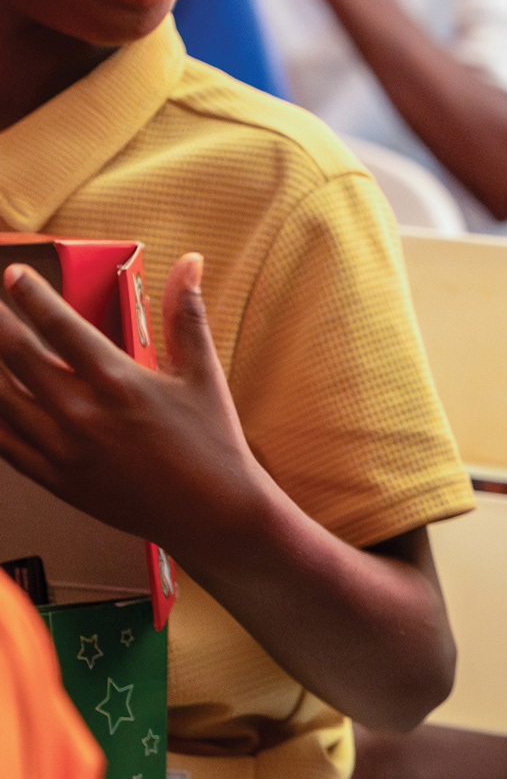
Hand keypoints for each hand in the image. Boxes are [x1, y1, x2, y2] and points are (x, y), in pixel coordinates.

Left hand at [0, 256, 276, 557]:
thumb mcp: (204, 374)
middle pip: (15, 355)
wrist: (214, 514)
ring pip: (0, 398)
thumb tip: (190, 265)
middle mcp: (84, 413)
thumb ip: (186, 314)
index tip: (14, 276)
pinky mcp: (56, 478)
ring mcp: (65, 448)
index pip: (59, 325)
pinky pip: (4, 443)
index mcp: (119, 382)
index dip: (30, 294)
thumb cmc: (213, 445)